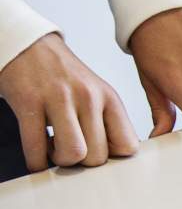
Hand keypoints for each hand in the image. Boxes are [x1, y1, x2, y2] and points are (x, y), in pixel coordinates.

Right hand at [0, 32, 137, 171]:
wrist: (26, 44)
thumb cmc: (61, 74)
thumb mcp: (95, 92)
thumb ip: (106, 121)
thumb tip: (114, 156)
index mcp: (109, 97)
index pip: (128, 145)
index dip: (113, 158)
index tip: (98, 154)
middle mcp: (88, 97)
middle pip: (98, 156)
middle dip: (82, 163)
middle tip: (70, 152)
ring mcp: (58, 98)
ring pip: (73, 153)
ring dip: (61, 161)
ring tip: (53, 150)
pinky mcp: (29, 101)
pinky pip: (35, 147)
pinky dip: (35, 162)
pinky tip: (36, 156)